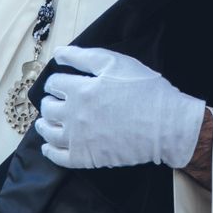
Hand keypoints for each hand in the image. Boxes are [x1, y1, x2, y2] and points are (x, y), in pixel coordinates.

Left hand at [36, 46, 206, 169]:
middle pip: (47, 107)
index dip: (58, 81)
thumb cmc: (145, 91)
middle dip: (51, 101)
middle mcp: (73, 115)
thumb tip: (58, 53)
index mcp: (80, 90)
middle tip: (59, 101)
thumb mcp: (117, 63)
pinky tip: (50, 145)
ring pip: (48, 132)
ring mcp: (78, 139)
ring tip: (49, 121)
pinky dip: (49, 150)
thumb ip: (84, 57)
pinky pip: (57, 157)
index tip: (64, 84)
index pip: (54, 84)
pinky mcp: (86, 158)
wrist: (167, 126)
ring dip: (45, 124)